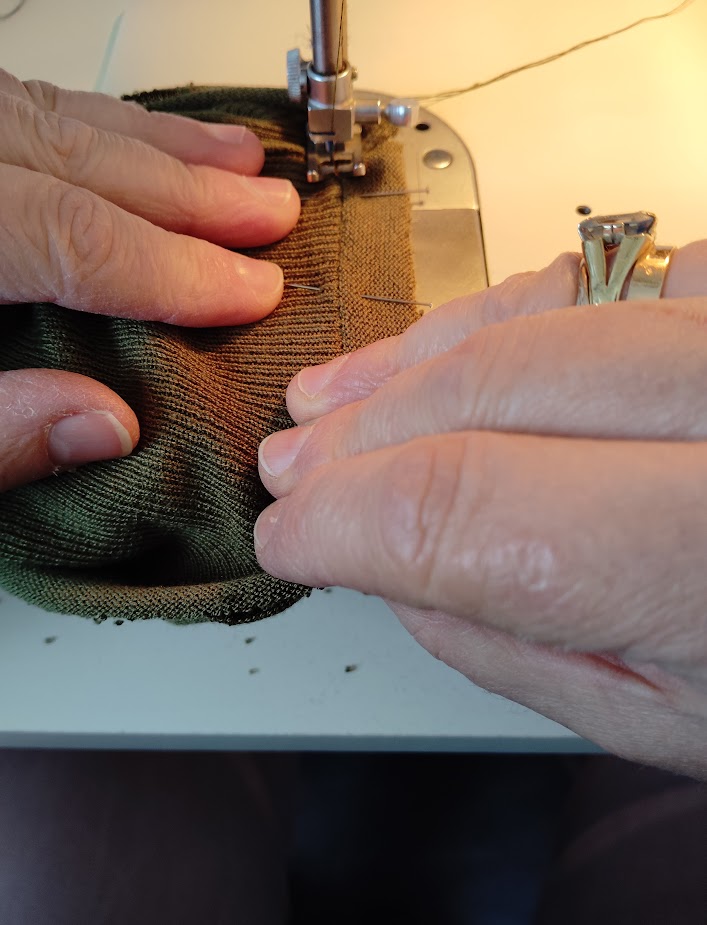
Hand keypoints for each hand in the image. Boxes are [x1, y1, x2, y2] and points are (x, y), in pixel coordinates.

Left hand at [0, 70, 299, 490]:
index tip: (252, 288)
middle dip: (191, 192)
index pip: (73, 237)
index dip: (173, 268)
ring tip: (237, 160)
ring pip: (59, 116)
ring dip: (159, 145)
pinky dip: (103, 123)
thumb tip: (105, 428)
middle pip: (78, 161)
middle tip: (273, 211)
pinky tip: (146, 139)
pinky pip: (34, 105)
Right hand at [255, 244, 706, 778]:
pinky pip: (593, 282)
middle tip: (297, 474)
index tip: (295, 538)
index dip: (349, 519)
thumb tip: (389, 569)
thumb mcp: (661, 721)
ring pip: (535, 316)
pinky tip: (429, 349)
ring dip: (408, 365)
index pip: (470, 506)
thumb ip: (512, 647)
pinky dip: (489, 318)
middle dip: (366, 438)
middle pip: (496, 390)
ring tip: (330, 404)